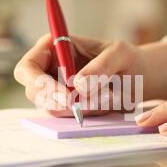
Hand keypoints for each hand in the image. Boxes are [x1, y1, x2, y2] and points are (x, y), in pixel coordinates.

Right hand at [14, 35, 166, 116]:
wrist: (138, 78)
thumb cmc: (126, 59)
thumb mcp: (120, 54)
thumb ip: (101, 66)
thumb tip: (78, 86)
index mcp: (53, 48)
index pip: (28, 67)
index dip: (38, 83)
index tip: (66, 96)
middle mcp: (50, 71)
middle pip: (33, 92)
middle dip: (56, 101)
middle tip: (80, 106)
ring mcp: (57, 92)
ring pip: (54, 108)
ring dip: (79, 108)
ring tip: (108, 97)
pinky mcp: (69, 108)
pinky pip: (69, 118)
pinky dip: (88, 114)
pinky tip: (107, 104)